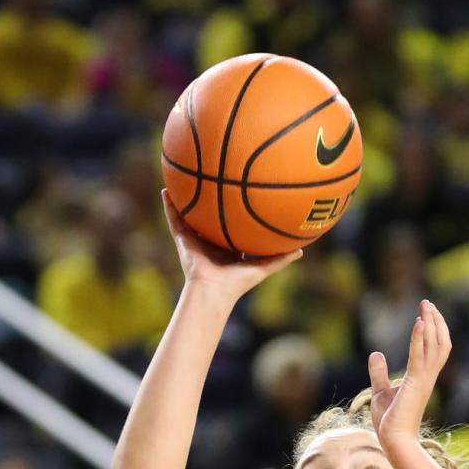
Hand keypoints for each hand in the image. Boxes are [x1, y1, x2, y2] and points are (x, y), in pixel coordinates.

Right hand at [162, 190, 301, 300]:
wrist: (214, 292)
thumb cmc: (238, 283)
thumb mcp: (263, 267)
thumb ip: (281, 259)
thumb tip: (302, 251)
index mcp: (227, 246)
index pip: (231, 224)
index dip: (234, 211)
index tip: (238, 193)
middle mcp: (211, 241)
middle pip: (210, 215)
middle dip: (211, 200)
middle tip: (213, 177)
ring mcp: (195, 240)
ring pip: (190, 214)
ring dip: (187, 198)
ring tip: (184, 176)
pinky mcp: (182, 241)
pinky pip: (174, 220)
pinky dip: (169, 206)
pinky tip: (166, 189)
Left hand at [368, 299, 450, 449]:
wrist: (393, 441)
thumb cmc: (388, 421)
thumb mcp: (380, 391)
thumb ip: (379, 372)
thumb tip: (376, 353)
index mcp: (422, 378)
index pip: (434, 348)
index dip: (433, 329)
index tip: (426, 312)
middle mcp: (428, 377)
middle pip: (439, 343)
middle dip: (435, 321)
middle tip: (427, 302)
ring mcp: (423, 380)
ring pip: (434, 346)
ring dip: (431, 324)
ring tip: (425, 305)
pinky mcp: (414, 384)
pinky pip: (419, 357)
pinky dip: (420, 339)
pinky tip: (419, 322)